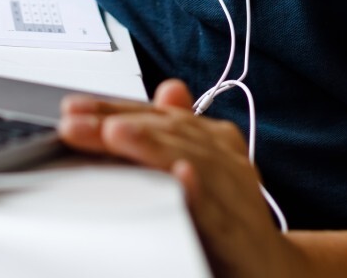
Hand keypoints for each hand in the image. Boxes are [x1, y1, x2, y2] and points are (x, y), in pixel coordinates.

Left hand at [57, 79, 298, 277]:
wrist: (274, 268)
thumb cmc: (229, 216)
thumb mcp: (202, 167)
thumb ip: (178, 132)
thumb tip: (168, 87)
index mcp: (213, 141)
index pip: (156, 116)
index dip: (114, 108)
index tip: (72, 109)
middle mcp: (226, 160)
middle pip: (167, 134)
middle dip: (119, 125)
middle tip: (76, 124)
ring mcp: (235, 194)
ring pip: (191, 161)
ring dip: (151, 146)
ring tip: (115, 134)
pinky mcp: (239, 233)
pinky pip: (217, 212)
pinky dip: (198, 194)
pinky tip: (181, 178)